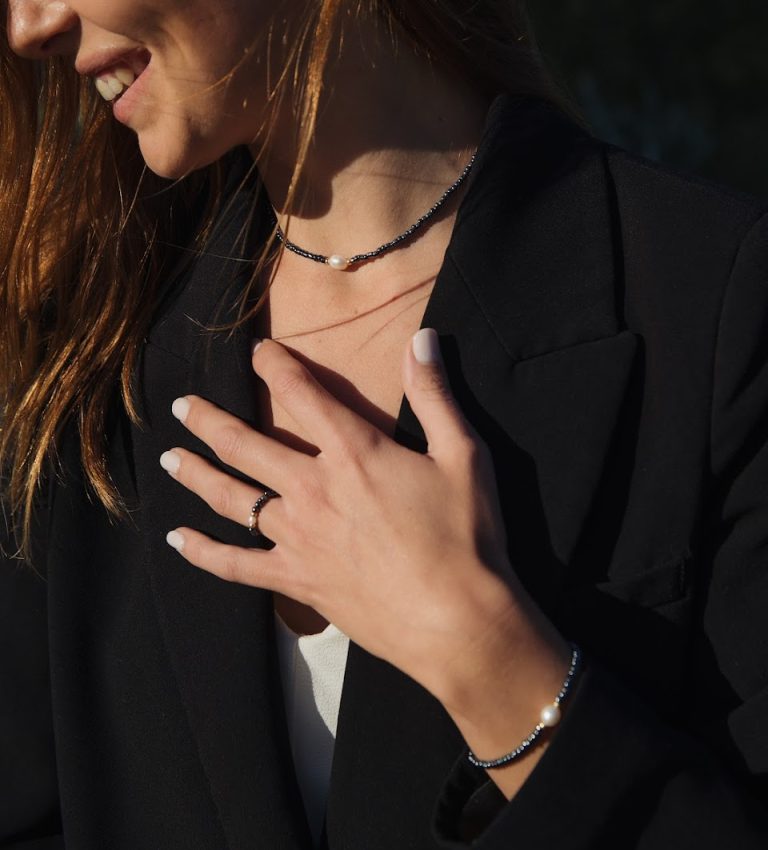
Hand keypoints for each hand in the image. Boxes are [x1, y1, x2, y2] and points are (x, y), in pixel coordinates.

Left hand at [162, 329, 565, 719]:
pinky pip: (237, 565)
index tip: (257, 351)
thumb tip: (421, 339)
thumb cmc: (465, 537)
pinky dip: (204, 552)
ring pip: (231, 498)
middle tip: (181, 406)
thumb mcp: (462, 455)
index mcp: (353, 453)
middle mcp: (314, 489)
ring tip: (169, 458)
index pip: (302, 395)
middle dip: (209, 420)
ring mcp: (299, 537)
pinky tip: (178, 540)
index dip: (275, 366)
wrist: (457, 621)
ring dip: (196, 474)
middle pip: (246, 445)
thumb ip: (435, 394)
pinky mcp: (297, 580)